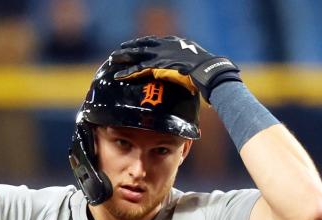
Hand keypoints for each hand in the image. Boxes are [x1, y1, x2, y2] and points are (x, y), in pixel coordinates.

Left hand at [111, 36, 239, 102]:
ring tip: (112, 60)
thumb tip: (184, 75)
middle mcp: (167, 45)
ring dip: (124, 57)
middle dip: (129, 48)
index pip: (155, 41)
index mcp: (176, 43)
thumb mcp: (194, 66)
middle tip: (117, 52)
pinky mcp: (159, 65)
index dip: (143, 43)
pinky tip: (118, 75)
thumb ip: (184, 67)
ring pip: (138, 54)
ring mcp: (163, 54)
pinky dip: (128, 72)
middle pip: (143, 45)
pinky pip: (139, 69)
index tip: (134, 45)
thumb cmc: (206, 72)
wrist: (210, 72)